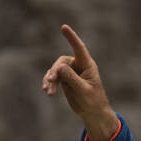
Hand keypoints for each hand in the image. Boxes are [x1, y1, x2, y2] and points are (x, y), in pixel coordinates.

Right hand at [42, 24, 118, 140]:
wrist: (93, 112)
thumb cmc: (93, 101)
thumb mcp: (83, 90)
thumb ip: (72, 78)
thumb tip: (59, 67)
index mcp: (87, 65)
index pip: (79, 48)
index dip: (71, 38)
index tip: (64, 27)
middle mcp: (78, 66)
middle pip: (61, 62)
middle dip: (55, 71)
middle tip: (51, 80)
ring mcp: (71, 73)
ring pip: (55, 71)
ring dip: (50, 80)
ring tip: (48, 91)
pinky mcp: (65, 80)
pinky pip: (53, 78)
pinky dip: (49, 83)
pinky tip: (47, 91)